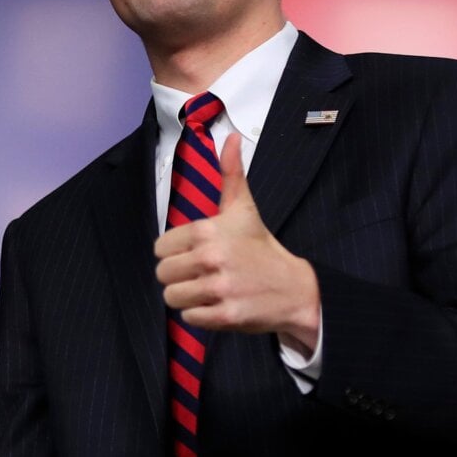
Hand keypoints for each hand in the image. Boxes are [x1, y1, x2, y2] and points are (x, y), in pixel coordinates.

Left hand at [153, 132, 320, 352]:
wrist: (296, 288)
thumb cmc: (262, 248)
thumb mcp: (244, 209)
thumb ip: (231, 174)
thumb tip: (230, 137)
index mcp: (208, 230)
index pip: (161, 248)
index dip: (176, 253)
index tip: (196, 254)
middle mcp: (211, 257)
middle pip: (162, 274)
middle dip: (179, 278)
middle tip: (203, 275)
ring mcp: (219, 288)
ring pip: (172, 298)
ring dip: (187, 298)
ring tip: (209, 291)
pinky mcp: (226, 316)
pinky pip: (189, 318)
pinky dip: (200, 316)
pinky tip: (219, 305)